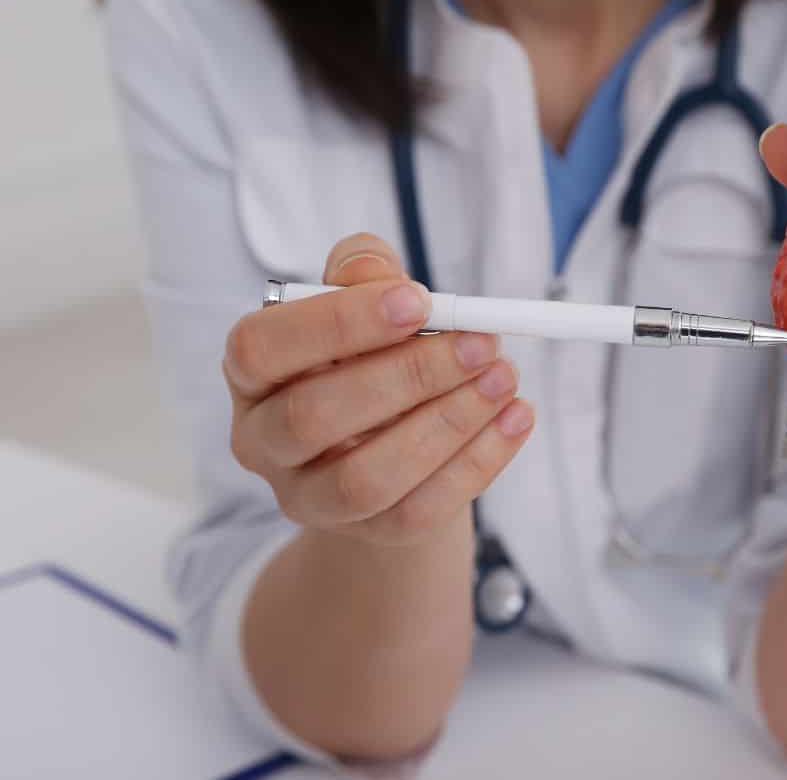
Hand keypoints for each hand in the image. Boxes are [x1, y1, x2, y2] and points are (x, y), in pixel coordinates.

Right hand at [223, 233, 535, 546]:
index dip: (338, 323)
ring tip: (504, 379)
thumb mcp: (366, 305)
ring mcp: (310, 498)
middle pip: (313, 416)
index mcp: (252, 374)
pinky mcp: (370, 533)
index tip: (417, 301)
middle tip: (482, 344)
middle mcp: (264, 442)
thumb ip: (363, 273)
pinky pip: (420, 510)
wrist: (395, 447)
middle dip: (409, 375)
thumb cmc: (372, 358)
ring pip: (366, 477)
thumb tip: (375, 271)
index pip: (262, 348)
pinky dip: (477, 462)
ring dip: (447, 423)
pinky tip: (515, 418)